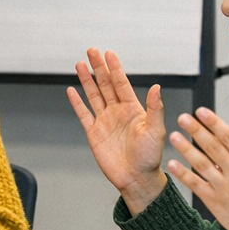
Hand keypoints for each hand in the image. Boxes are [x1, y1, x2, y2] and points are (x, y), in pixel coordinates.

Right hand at [67, 48, 167, 211]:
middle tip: (91, 51)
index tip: (109, 53)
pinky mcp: (94, 133)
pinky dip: (77, 103)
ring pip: (93, 96)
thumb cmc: (150, 157)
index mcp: (133, 109)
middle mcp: (117, 112)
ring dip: (87, 80)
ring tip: (80, 64)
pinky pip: (83, 114)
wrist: (137, 179)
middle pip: (105, 85)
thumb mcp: (156, 131)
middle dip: (99, 68)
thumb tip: (156, 87)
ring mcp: (104, 122)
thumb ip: (155, 108)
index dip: (115, 68)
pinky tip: (72, 91)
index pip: (121, 83)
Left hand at [167, 109, 228, 229]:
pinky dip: (183, 175)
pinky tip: (171, 164)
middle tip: (182, 117)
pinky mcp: (216, 203)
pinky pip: (196, 186)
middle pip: (213, 148)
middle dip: (197, 131)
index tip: (201, 111)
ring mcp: (225, 189)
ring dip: (186, 150)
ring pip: (202, 165)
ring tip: (173, 136)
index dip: (215, 123)